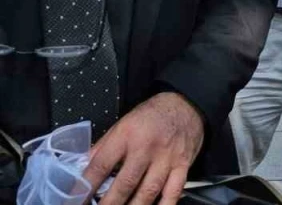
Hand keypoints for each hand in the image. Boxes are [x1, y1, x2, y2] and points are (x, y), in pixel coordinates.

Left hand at [84, 92, 204, 204]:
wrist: (186, 104)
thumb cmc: (152, 114)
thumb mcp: (123, 123)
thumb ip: (104, 146)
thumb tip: (83, 168)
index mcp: (127, 135)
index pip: (101, 165)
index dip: (86, 186)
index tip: (76, 198)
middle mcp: (147, 148)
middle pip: (125, 183)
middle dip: (109, 204)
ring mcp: (166, 159)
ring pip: (148, 192)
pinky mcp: (183, 165)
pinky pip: (174, 192)